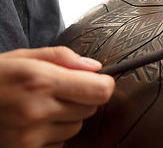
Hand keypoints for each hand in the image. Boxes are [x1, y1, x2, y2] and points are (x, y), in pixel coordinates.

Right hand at [0, 46, 114, 147]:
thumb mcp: (24, 57)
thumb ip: (63, 58)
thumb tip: (96, 68)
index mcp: (40, 80)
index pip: (99, 90)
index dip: (103, 84)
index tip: (98, 80)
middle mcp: (37, 111)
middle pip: (91, 108)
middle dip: (84, 97)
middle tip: (61, 90)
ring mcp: (30, 137)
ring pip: (76, 126)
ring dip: (68, 116)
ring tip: (41, 106)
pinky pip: (60, 142)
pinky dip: (54, 132)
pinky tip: (33, 123)